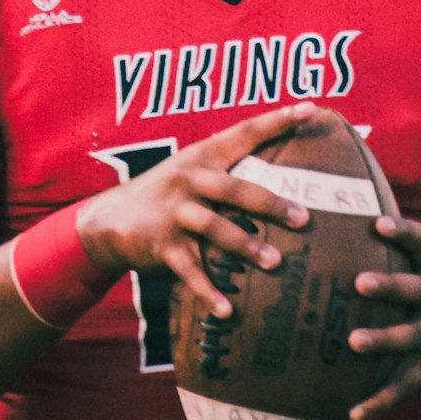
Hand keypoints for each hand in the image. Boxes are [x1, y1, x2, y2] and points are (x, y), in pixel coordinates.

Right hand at [76, 104, 316, 315]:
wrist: (111, 218)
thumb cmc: (168, 193)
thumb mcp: (192, 170)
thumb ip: (230, 171)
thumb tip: (284, 175)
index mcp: (203, 157)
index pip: (244, 133)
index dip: (277, 121)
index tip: (309, 109)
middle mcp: (190, 180)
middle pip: (236, 190)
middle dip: (271, 203)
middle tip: (304, 218)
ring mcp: (175, 213)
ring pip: (216, 230)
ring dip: (247, 247)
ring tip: (276, 263)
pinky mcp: (162, 245)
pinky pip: (190, 271)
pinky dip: (209, 292)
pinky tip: (228, 310)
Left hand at [346, 214, 420, 419]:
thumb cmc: (419, 303)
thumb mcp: (418, 274)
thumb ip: (387, 252)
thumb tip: (331, 217)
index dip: (405, 232)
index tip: (378, 224)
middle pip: (418, 290)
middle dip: (391, 286)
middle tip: (359, 282)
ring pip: (409, 338)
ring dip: (382, 340)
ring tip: (353, 341)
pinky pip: (400, 388)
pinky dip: (377, 402)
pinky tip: (352, 413)